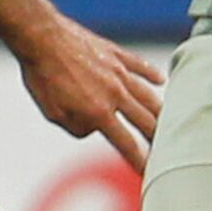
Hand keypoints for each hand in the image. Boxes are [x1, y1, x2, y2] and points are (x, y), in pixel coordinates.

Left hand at [17, 18, 163, 170]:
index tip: (149, 172)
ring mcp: (118, 72)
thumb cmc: (42, 76)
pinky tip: (161, 81)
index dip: (140, 160)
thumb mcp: (54, 113)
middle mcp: (115, 94)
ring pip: (148, 95)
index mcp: (99, 112)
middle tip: (168, 151)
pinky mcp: (115, 54)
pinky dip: (152, 74)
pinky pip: (139, 65)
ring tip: (169, 122)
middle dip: (158, 140)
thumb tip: (93, 128)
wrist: (42, 38)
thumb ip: (77, 128)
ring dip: (160, 111)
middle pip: (146, 122)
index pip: (126, 143)